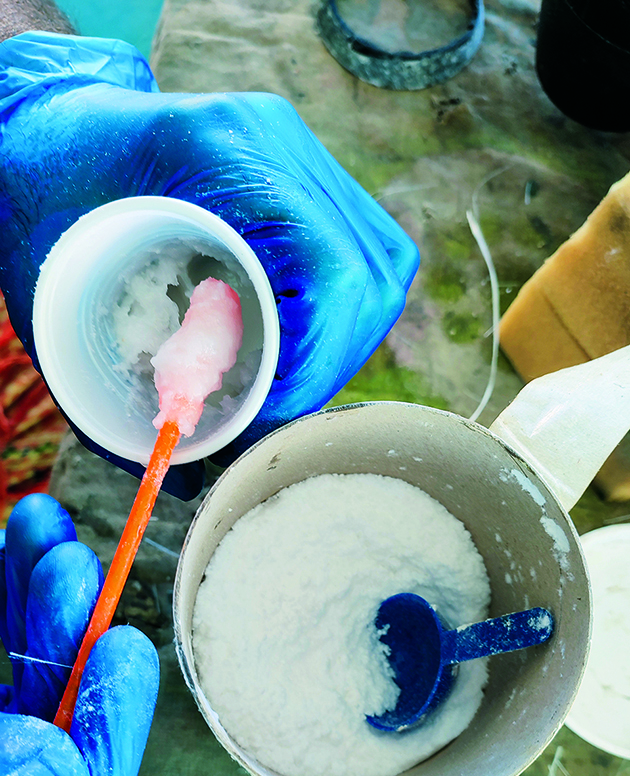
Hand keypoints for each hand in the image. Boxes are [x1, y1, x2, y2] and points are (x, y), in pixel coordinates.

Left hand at [0, 32, 418, 495]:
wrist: (37, 134)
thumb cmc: (37, 216)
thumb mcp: (64, 299)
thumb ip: (132, 385)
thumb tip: (193, 473)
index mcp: (219, 152)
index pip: (331, 276)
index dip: (318, 360)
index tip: (272, 407)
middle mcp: (275, 139)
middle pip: (369, 277)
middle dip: (333, 361)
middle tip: (279, 405)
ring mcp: (295, 145)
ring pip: (381, 266)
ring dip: (344, 340)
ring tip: (288, 376)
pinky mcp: (301, 164)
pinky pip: (365, 250)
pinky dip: (341, 312)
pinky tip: (295, 336)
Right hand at [0, 492, 158, 775]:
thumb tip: (64, 768)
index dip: (105, 736)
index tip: (119, 649)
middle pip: (52, 738)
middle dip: (71, 643)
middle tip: (82, 570)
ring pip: (21, 679)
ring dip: (35, 599)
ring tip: (40, 525)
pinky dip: (0, 592)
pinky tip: (13, 540)